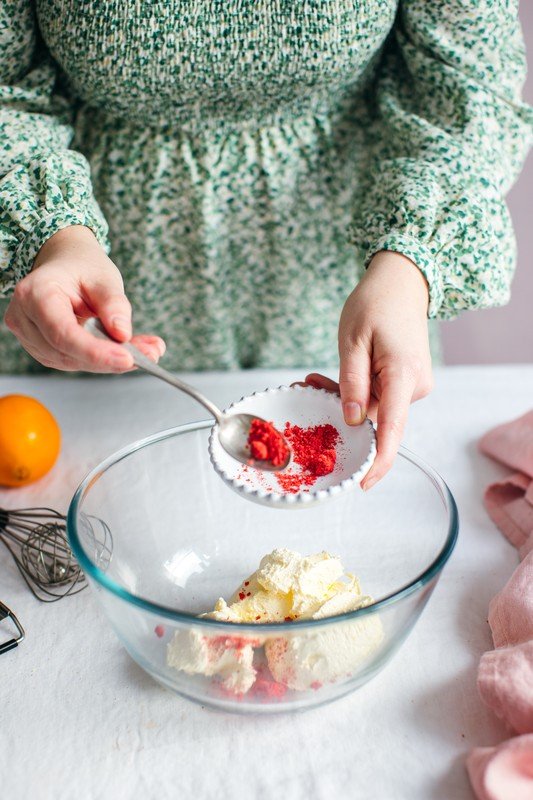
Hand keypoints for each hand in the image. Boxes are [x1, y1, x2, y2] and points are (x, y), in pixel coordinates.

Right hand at [4, 225, 164, 371]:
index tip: (127, 358)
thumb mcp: (104, 277)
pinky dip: (103, 360)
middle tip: (151, 354)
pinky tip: (128, 351)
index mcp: (35, 294)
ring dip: (111, 362)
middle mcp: (25, 319)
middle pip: (68, 352)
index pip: (63, 333)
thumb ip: (114, 305)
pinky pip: (75, 362)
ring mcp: (31, 337)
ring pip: (73, 362)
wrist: (66, 264)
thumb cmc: (81, 267)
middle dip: (110, 358)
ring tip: (148, 350)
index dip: (95, 351)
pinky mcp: (44, 349)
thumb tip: (122, 334)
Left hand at [303, 251, 432, 489]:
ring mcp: (412, 387)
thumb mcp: (353, 340)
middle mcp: (415, 387)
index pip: (392, 428)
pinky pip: (376, 399)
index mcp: (404, 376)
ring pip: (372, 410)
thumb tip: (352, 422)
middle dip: (339, 415)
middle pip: (375, 420)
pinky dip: (352, 393)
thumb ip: (351, 382)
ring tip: (313, 379)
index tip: (363, 484)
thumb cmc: (376, 304)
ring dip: (342, 401)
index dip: (378, 461)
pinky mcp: (405, 384)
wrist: (403, 282)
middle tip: (307, 387)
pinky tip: (329, 379)